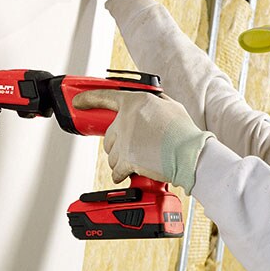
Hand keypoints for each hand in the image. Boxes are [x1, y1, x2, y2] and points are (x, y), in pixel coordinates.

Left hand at [73, 90, 211, 193]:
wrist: (191, 155)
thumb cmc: (184, 133)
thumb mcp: (171, 106)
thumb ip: (155, 101)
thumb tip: (149, 101)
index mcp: (136, 102)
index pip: (105, 96)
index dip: (89, 99)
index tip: (78, 102)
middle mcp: (126, 119)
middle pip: (109, 135)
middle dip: (118, 144)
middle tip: (134, 148)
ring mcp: (125, 140)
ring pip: (111, 154)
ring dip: (121, 160)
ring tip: (140, 160)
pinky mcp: (127, 159)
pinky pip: (116, 170)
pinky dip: (122, 174)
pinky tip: (133, 172)